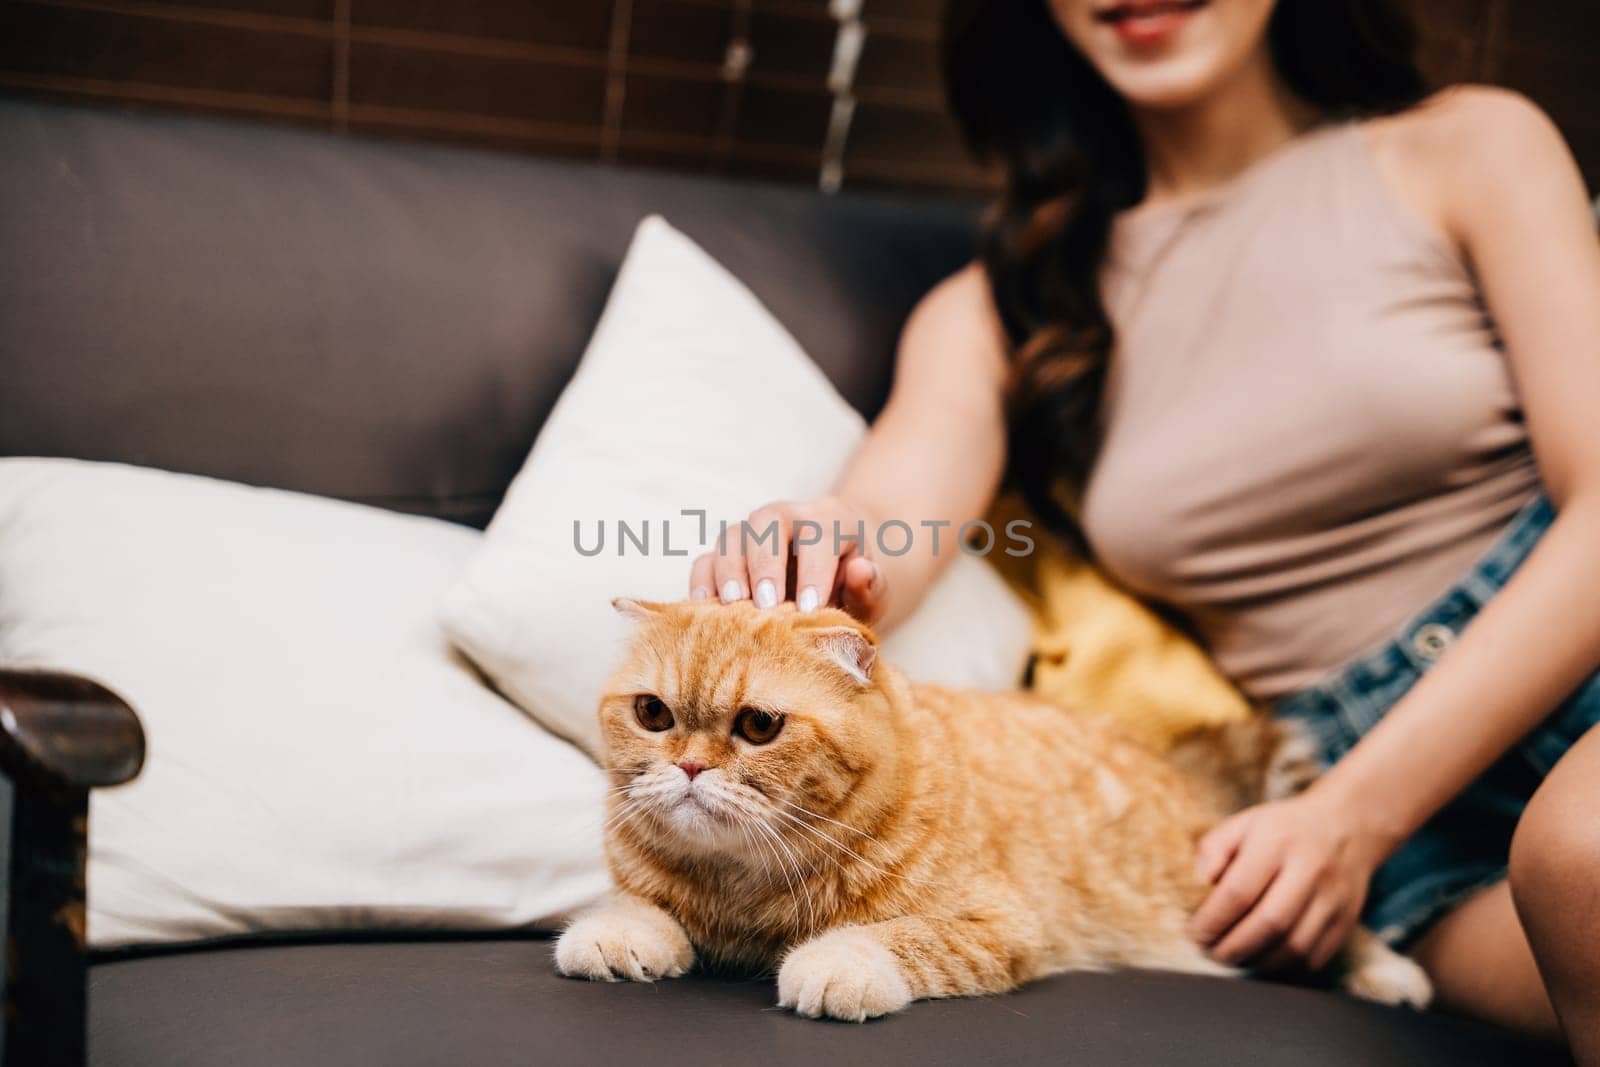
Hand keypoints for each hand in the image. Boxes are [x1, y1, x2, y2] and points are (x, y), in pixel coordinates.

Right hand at [687, 496, 887, 622]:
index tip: (811, 609)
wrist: (842, 576)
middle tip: (767, 606)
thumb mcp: (876, 590)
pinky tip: (705, 611)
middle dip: (765, 563)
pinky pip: (706, 559)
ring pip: (733, 536)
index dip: (814, 571)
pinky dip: (702, 582)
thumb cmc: (858, 587)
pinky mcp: (730, 556)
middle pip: (768, 521)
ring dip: (729, 571)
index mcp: (832, 520)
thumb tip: (861, 570)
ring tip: (734, 606)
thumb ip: (873, 585)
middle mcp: (789, 517)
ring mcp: (754, 534)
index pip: (820, 535)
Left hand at [1188, 788, 1387, 971]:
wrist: (1349, 826)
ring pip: (1295, 947)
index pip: (1239, 891)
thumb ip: (1214, 847)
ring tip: (1234, 958)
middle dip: (1233, 947)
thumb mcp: (1245, 822)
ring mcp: (1333, 898)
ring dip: (1258, 962)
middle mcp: (1311, 870)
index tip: (1195, 933)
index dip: (1213, 920)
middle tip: (1211, 952)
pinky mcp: (1346, 921)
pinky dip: (1284, 967)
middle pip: (1269, 924)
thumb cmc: (1285, 829)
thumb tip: (1200, 880)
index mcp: (1278, 841)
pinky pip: (1315, 957)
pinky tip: (1264, 959)